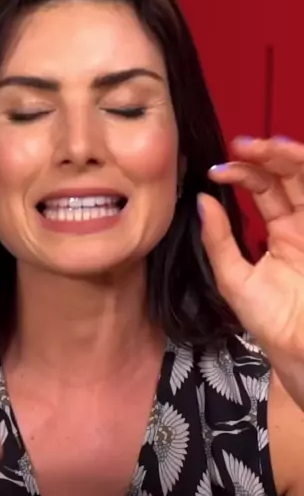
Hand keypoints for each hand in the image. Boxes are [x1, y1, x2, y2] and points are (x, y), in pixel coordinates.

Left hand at [201, 135, 303, 403]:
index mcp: (281, 232)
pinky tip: (292, 160)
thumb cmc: (270, 321)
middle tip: (243, 145)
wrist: (300, 350)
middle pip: (290, 175)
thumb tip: (202, 201)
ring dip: (291, 157)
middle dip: (268, 154)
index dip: (243, 173)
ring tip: (267, 146)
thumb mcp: (234, 278)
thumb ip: (219, 240)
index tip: (217, 170)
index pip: (264, 188)